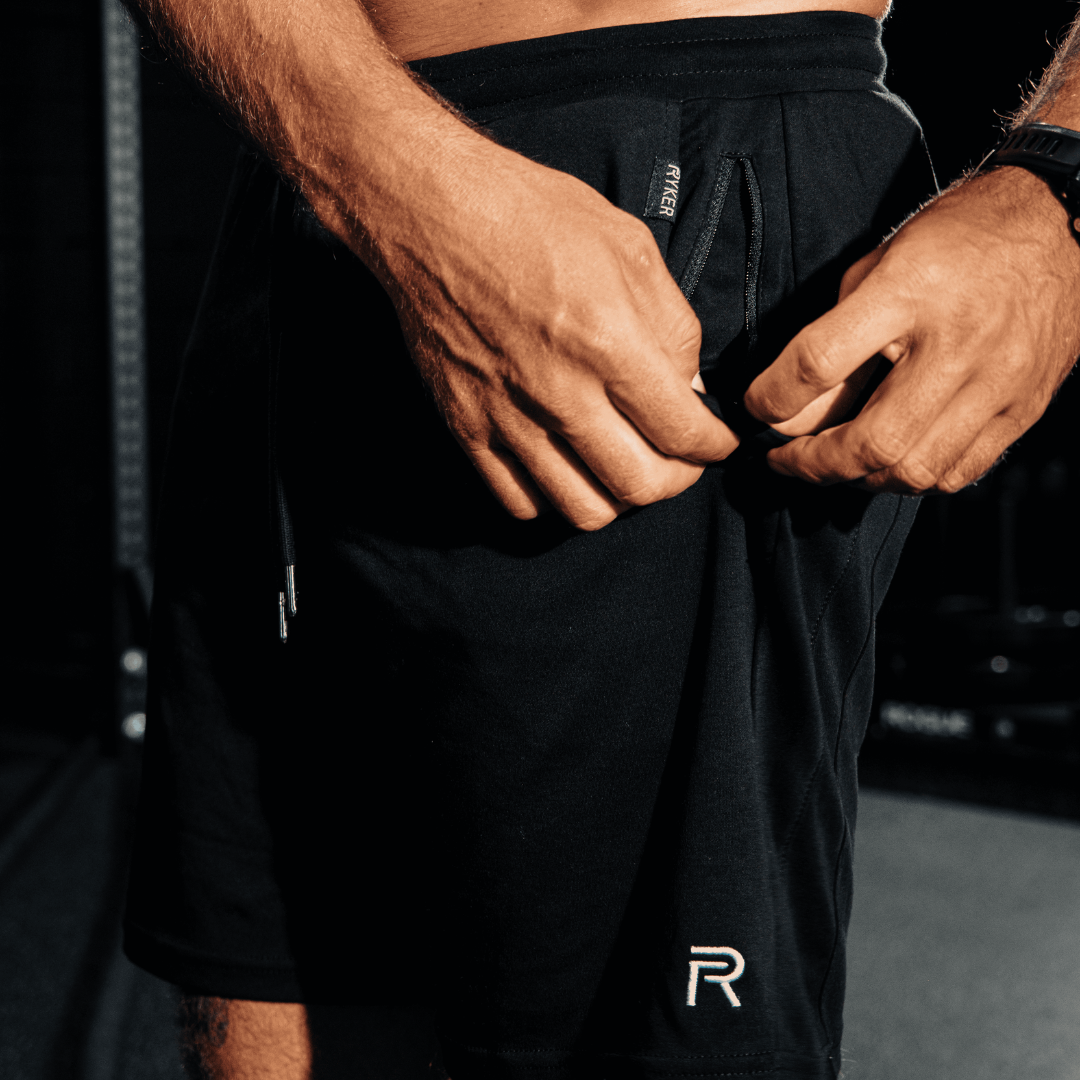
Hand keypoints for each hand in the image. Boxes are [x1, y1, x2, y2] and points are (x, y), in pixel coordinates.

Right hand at [364, 142, 738, 529]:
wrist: (434, 214)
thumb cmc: (533, 218)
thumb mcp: (630, 248)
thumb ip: (673, 326)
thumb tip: (689, 390)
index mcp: (609, 341)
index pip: (682, 432)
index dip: (714, 447)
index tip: (717, 441)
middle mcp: (559, 392)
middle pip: (639, 486)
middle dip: (676, 480)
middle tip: (677, 459)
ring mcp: (508, 417)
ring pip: (583, 510)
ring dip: (617, 497)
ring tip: (622, 467)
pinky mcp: (467, 427)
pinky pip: (520, 502)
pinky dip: (554, 499)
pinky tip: (565, 467)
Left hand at [744, 167, 1079, 492]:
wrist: (1059, 224)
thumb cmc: (958, 238)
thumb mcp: (881, 262)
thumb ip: (834, 334)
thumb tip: (789, 409)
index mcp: (911, 291)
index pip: (818, 361)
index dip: (773, 397)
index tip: (754, 408)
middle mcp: (957, 344)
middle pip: (871, 441)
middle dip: (813, 465)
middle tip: (784, 461)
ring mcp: (997, 383)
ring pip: (913, 470)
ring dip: (859, 480)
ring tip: (832, 466)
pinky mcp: (1021, 409)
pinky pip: (957, 472)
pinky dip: (912, 480)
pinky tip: (889, 464)